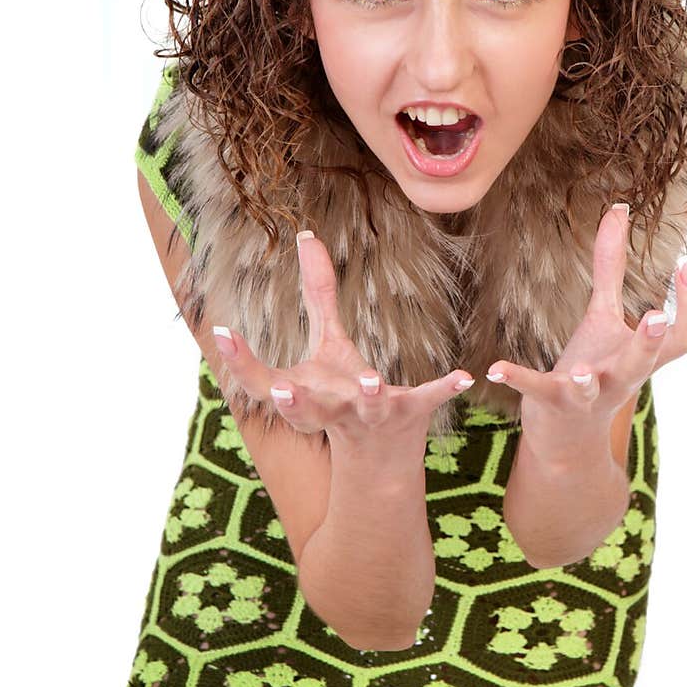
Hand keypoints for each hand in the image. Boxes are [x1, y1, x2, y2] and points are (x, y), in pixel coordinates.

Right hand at [211, 230, 474, 455]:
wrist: (381, 453)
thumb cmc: (343, 390)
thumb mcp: (327, 343)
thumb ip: (317, 292)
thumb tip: (306, 233)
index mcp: (303, 394)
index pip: (259, 383)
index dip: (239, 362)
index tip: (221, 334)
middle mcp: (331, 409)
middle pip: (306, 409)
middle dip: (294, 402)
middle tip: (284, 393)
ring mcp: (370, 412)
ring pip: (366, 407)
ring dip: (368, 395)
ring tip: (371, 382)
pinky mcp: (408, 412)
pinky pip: (425, 401)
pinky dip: (444, 389)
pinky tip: (465, 377)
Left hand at [484, 204, 686, 457]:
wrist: (567, 434)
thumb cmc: (594, 365)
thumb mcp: (604, 316)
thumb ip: (612, 266)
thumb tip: (620, 208)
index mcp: (643, 358)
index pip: (685, 336)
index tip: (686, 262)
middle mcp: (622, 378)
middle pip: (643, 363)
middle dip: (649, 341)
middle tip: (655, 316)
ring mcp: (587, 394)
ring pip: (591, 390)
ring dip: (587, 381)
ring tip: (582, 371)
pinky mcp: (552, 403)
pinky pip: (537, 391)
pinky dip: (518, 379)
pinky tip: (495, 368)